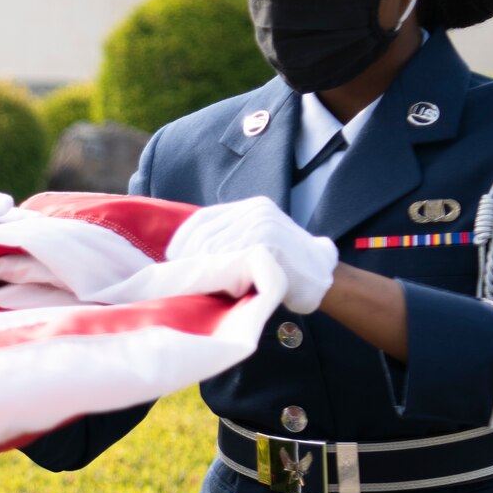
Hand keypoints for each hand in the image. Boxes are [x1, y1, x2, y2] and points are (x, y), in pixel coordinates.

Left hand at [167, 195, 338, 313]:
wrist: (321, 275)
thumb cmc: (283, 263)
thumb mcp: (257, 237)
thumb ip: (229, 236)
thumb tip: (182, 251)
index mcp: (250, 207)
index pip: (202, 218)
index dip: (181, 239)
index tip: (171, 258)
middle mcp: (255, 212)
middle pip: (205, 234)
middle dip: (188, 257)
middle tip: (183, 276)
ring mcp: (263, 227)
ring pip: (215, 248)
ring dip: (203, 267)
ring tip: (202, 282)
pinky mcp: (269, 247)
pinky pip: (232, 259)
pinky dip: (221, 274)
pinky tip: (220, 285)